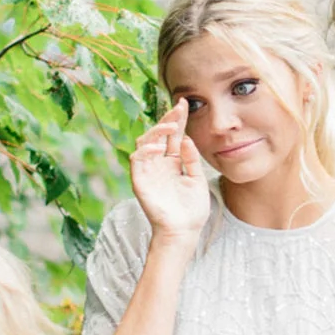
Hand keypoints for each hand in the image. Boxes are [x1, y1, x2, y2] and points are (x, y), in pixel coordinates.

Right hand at [129, 99, 210, 239]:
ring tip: (171, 126)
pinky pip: (137, 160)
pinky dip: (146, 151)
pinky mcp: (139, 181)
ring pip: (145, 142)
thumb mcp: (197, 180)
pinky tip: (159, 147)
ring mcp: (148, 171)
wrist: (184, 231)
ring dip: (156, 131)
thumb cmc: (191, 210)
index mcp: (173, 162)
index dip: (177, 119)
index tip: (185, 103)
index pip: (173, 136)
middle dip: (168, 118)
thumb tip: (185, 139)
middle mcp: (159, 164)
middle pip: (159, 135)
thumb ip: (191, 160)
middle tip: (179, 107)